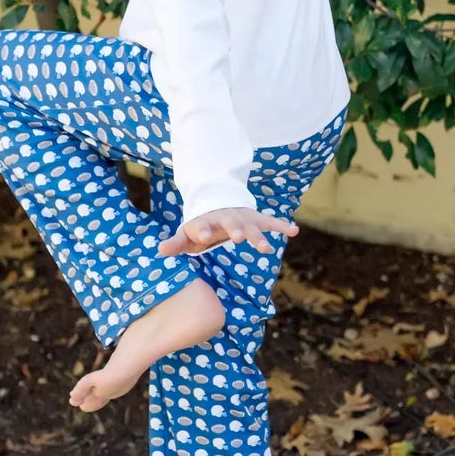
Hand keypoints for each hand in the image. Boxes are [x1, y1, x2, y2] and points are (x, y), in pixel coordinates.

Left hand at [157, 207, 298, 257]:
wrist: (216, 205)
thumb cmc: (199, 226)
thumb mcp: (186, 234)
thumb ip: (175, 243)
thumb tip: (159, 251)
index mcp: (205, 221)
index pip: (202, 225)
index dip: (202, 230)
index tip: (203, 237)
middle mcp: (224, 218)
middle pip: (230, 223)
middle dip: (235, 229)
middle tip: (239, 238)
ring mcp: (241, 217)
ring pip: (251, 225)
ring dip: (259, 235)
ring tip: (266, 249)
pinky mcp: (254, 219)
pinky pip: (269, 221)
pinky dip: (281, 225)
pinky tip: (294, 230)